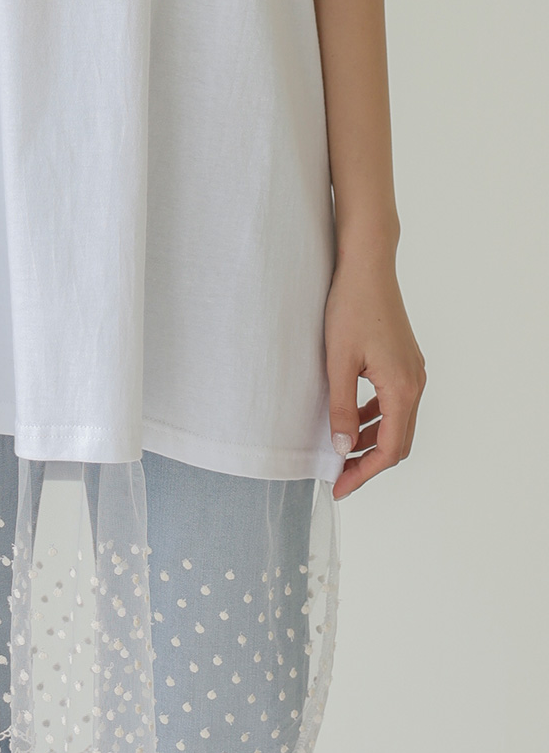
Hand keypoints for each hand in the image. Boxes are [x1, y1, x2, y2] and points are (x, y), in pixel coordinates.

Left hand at [324, 252, 425, 499]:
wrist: (367, 267)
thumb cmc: (351, 307)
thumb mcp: (338, 362)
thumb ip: (342, 409)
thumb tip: (343, 449)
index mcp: (402, 388)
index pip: (389, 449)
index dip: (364, 473)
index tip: (339, 486)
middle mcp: (415, 384)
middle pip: (398, 442)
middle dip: (368, 464)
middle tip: (338, 477)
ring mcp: (413, 372)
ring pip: (397, 423)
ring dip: (371, 441)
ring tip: (341, 453)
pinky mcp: (404, 362)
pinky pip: (394, 403)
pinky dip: (375, 419)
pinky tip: (352, 419)